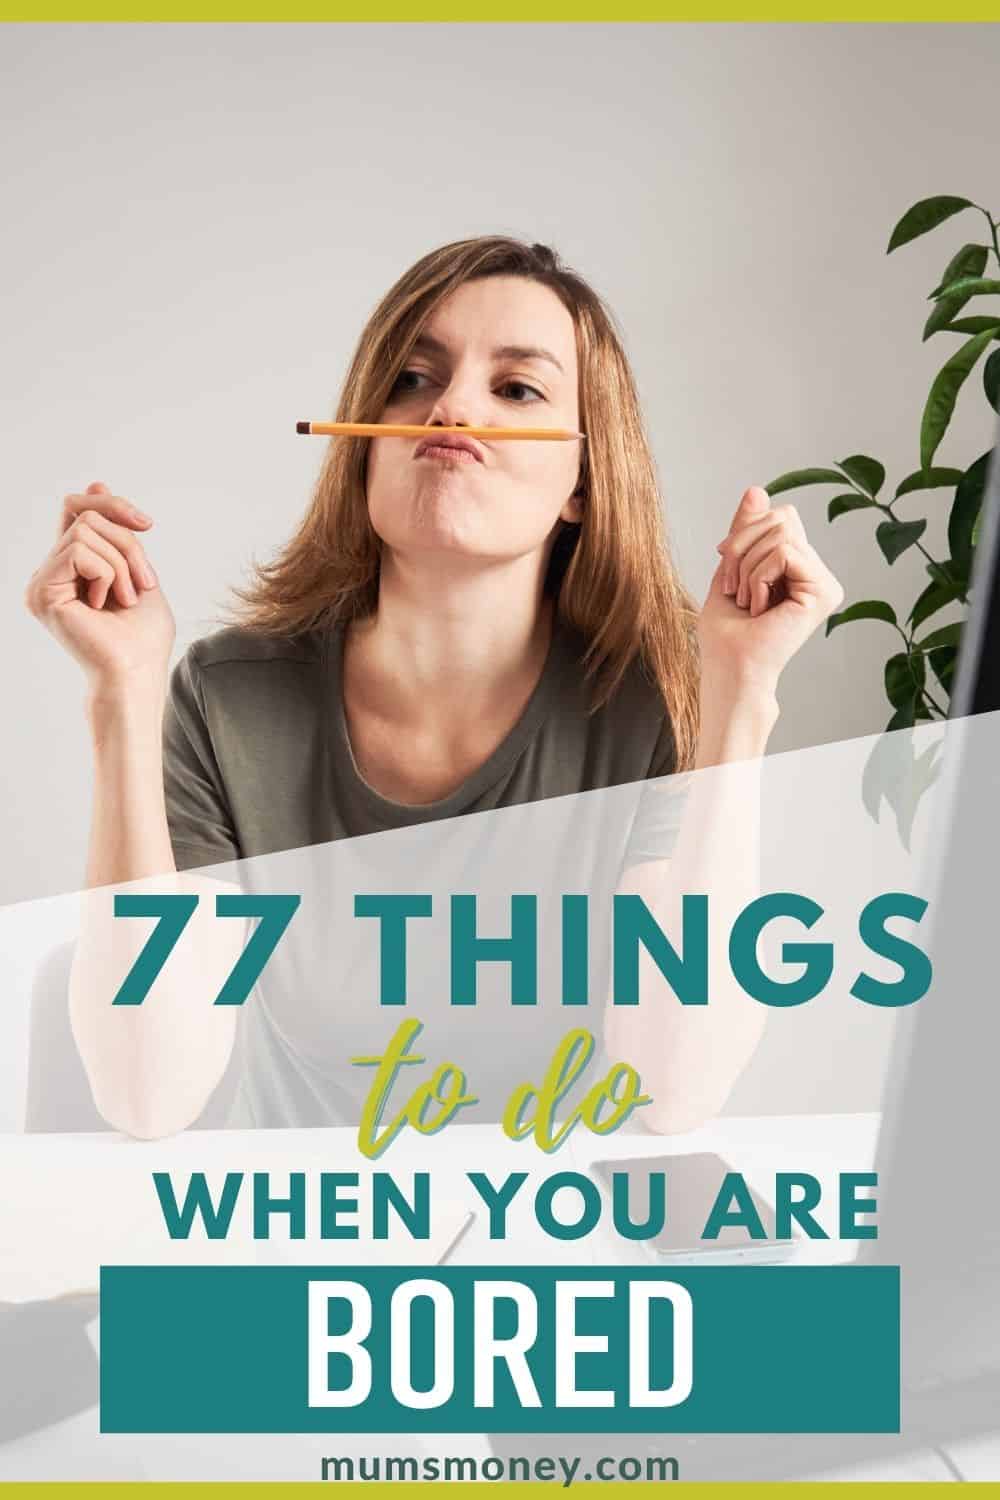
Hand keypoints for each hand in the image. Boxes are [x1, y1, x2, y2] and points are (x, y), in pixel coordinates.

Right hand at [25, 482, 174, 694]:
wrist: (137, 672)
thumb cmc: (143, 636)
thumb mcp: (138, 571)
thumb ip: (118, 534)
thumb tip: (96, 481)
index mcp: (71, 567)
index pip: (77, 510)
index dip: (110, 504)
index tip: (146, 524)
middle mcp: (50, 572)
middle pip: (86, 514)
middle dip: (128, 543)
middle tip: (145, 583)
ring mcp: (42, 581)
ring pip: (86, 530)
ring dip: (122, 563)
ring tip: (126, 598)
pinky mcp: (42, 591)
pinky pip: (79, 551)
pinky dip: (107, 573)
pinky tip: (106, 604)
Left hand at [698, 486, 844, 698]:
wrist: (730, 668)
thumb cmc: (726, 633)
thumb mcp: (731, 567)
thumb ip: (746, 530)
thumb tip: (757, 488)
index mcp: (799, 568)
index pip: (779, 516)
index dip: (745, 532)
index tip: (726, 565)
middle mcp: (818, 574)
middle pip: (782, 516)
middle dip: (742, 546)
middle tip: (735, 588)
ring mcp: (825, 583)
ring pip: (782, 532)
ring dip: (747, 566)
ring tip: (748, 602)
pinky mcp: (825, 591)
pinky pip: (785, 552)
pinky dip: (758, 576)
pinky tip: (759, 607)